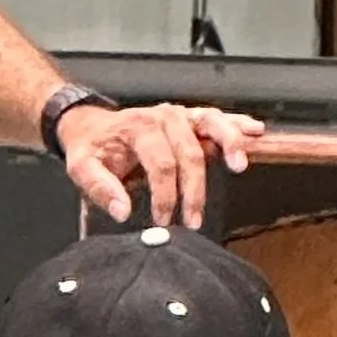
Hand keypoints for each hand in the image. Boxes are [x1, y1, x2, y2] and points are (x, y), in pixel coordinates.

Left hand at [57, 101, 264, 227]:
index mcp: (137, 127)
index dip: (165, 195)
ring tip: (239, 165)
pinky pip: (217, 118)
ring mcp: (179, 115)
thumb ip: (101, 189)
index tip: (164, 221)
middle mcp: (162, 116)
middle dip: (195, 189)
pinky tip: (255, 132)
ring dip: (229, 144)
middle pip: (190, 152)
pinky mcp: (190, 118)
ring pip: (211, 124)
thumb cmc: (92, 148)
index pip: (160, 164)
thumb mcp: (81, 168)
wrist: (91, 125)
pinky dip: (237, 124)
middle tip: (194, 219)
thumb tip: (123, 212)